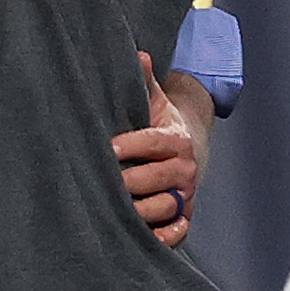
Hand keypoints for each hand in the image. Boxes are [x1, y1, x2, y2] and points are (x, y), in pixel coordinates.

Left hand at [112, 51, 202, 247]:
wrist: (186, 148)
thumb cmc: (157, 124)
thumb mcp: (152, 101)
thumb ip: (143, 81)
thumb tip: (137, 54)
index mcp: (175, 139)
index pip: (154, 143)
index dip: (131, 146)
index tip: (108, 149)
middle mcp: (184, 169)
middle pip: (158, 178)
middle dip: (131, 182)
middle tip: (103, 183)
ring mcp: (185, 194)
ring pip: (166, 205)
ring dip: (142, 210)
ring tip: (114, 209)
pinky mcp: (184, 216)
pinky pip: (180, 231)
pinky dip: (166, 236)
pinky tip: (146, 235)